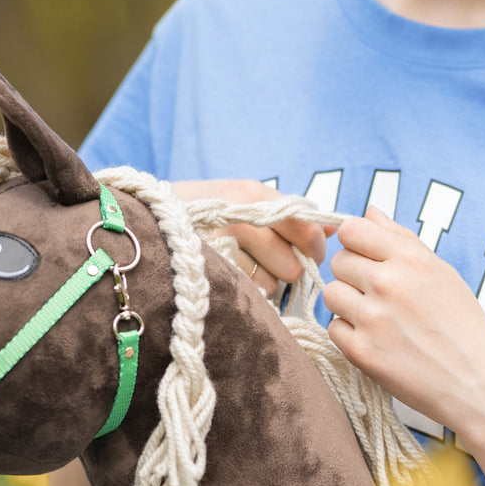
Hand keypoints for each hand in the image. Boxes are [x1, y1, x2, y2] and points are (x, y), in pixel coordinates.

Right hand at [169, 178, 333, 296]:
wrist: (151, 216)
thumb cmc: (210, 211)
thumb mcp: (248, 201)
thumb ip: (291, 215)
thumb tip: (334, 228)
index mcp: (253, 193)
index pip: (303, 224)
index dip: (314, 246)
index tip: (313, 253)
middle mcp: (238, 215)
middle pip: (292, 261)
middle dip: (290, 268)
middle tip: (276, 265)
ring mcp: (219, 243)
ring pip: (272, 282)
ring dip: (268, 281)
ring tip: (250, 268)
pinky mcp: (206, 268)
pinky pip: (247, 292)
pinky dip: (247, 289)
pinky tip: (235, 277)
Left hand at [323, 207, 484, 436]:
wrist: (478, 383)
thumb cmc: (462, 324)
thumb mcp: (441, 271)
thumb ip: (401, 238)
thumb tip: (369, 211)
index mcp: (410, 258)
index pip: (351, 229)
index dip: (355, 243)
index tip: (367, 258)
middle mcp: (388, 283)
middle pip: (338, 261)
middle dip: (352, 275)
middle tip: (378, 295)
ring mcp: (373, 318)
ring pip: (331, 294)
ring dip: (347, 304)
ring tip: (377, 318)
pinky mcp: (362, 352)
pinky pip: (333, 329)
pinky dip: (349, 335)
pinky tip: (377, 341)